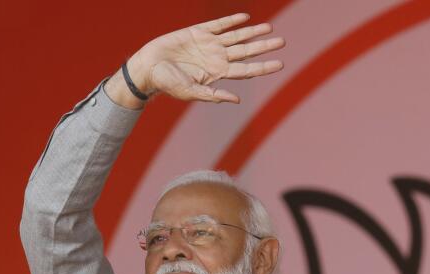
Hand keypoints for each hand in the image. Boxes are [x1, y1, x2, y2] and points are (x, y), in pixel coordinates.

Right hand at [106, 13, 284, 107]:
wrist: (148, 67)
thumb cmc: (166, 83)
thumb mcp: (190, 92)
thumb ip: (212, 95)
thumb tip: (236, 100)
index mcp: (216, 73)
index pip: (245, 70)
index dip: (263, 67)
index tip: (280, 64)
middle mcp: (216, 58)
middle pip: (245, 51)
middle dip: (264, 47)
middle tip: (282, 42)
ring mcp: (208, 44)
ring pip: (236, 37)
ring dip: (252, 32)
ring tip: (269, 27)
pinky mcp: (198, 32)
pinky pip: (219, 24)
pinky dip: (232, 20)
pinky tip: (245, 17)